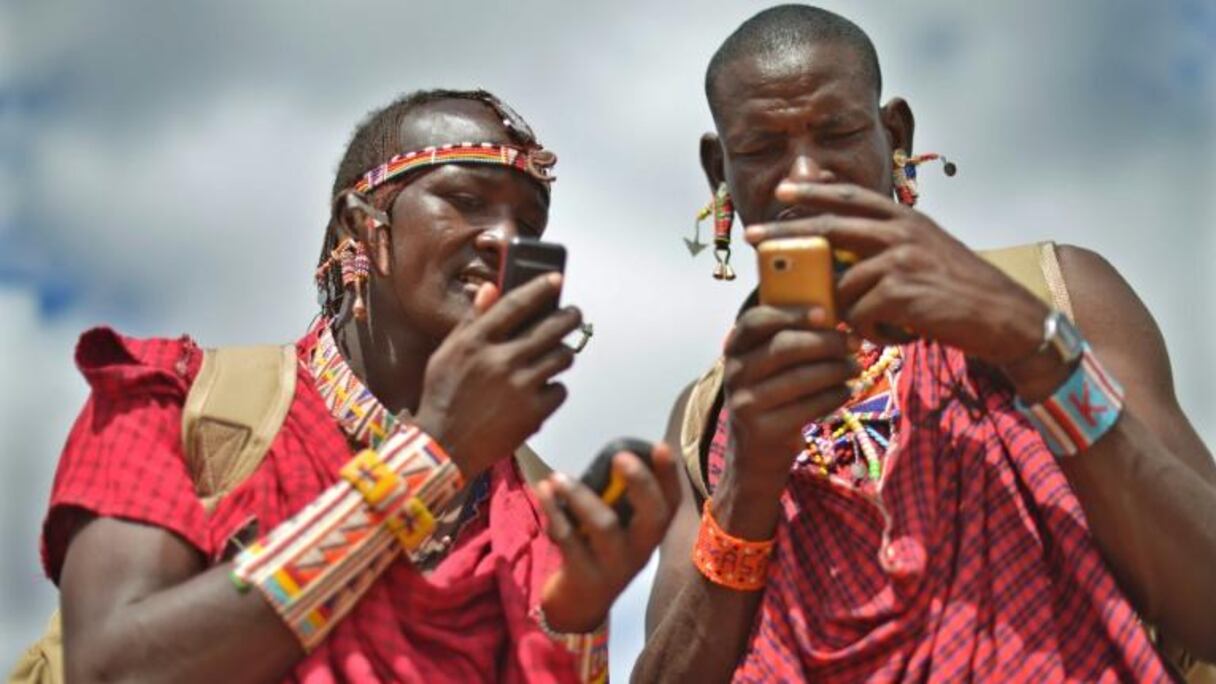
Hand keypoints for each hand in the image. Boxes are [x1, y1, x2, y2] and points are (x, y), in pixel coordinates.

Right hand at [414, 273, 582, 478]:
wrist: (444, 447)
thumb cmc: (444, 397)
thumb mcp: (447, 353)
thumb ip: (472, 320)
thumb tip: (492, 288)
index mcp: (475, 343)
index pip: (515, 304)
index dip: (540, 288)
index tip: (556, 279)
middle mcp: (499, 361)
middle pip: (551, 327)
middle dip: (569, 316)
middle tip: (573, 314)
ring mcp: (519, 387)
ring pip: (562, 357)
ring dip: (563, 352)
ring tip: (557, 354)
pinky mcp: (533, 413)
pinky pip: (560, 390)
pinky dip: (555, 388)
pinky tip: (543, 389)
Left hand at [534, 443, 680, 632]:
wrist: (579, 606)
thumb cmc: (598, 552)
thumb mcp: (616, 529)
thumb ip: (617, 499)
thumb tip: (609, 455)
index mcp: (651, 534)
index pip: (670, 504)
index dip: (669, 475)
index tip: (660, 446)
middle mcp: (640, 550)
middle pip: (653, 517)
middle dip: (640, 483)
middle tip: (619, 456)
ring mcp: (615, 567)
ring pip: (605, 527)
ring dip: (580, 496)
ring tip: (558, 477)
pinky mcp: (585, 577)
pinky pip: (569, 540)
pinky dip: (554, 513)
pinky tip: (543, 492)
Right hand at [722, 305, 855, 489]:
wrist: (754, 455)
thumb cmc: (770, 398)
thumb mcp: (764, 366)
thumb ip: (785, 338)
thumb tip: (834, 313)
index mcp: (734, 350)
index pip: (754, 321)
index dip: (789, 313)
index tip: (824, 313)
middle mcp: (734, 374)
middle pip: (784, 347)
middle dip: (826, 342)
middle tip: (854, 343)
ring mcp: (745, 403)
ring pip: (801, 377)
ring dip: (836, 369)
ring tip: (855, 367)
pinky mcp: (763, 430)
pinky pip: (809, 406)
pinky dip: (834, 396)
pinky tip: (846, 391)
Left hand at [746, 180, 1049, 365]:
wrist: (1003, 319)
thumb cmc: (958, 292)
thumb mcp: (924, 253)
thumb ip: (886, 244)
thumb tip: (839, 246)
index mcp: (904, 219)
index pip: (851, 196)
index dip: (815, 191)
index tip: (783, 190)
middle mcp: (901, 231)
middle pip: (829, 227)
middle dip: (786, 234)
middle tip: (752, 238)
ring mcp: (901, 259)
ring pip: (842, 285)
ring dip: (851, 314)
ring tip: (882, 326)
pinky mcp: (901, 291)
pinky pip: (860, 314)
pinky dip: (872, 331)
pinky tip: (898, 335)